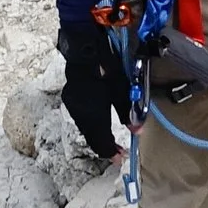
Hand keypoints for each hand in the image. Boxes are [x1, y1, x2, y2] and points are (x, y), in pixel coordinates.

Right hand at [59, 18, 127, 160]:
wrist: (84, 49)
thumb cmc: (106, 67)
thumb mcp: (122, 89)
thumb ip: (128, 112)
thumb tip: (137, 130)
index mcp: (94, 115)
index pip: (102, 142)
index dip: (111, 152)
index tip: (120, 158)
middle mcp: (81, 115)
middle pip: (92, 138)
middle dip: (105, 146)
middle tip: (116, 153)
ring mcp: (73, 107)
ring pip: (86, 129)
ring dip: (97, 136)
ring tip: (109, 140)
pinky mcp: (70, 99)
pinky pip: (81, 119)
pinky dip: (91, 125)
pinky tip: (98, 123)